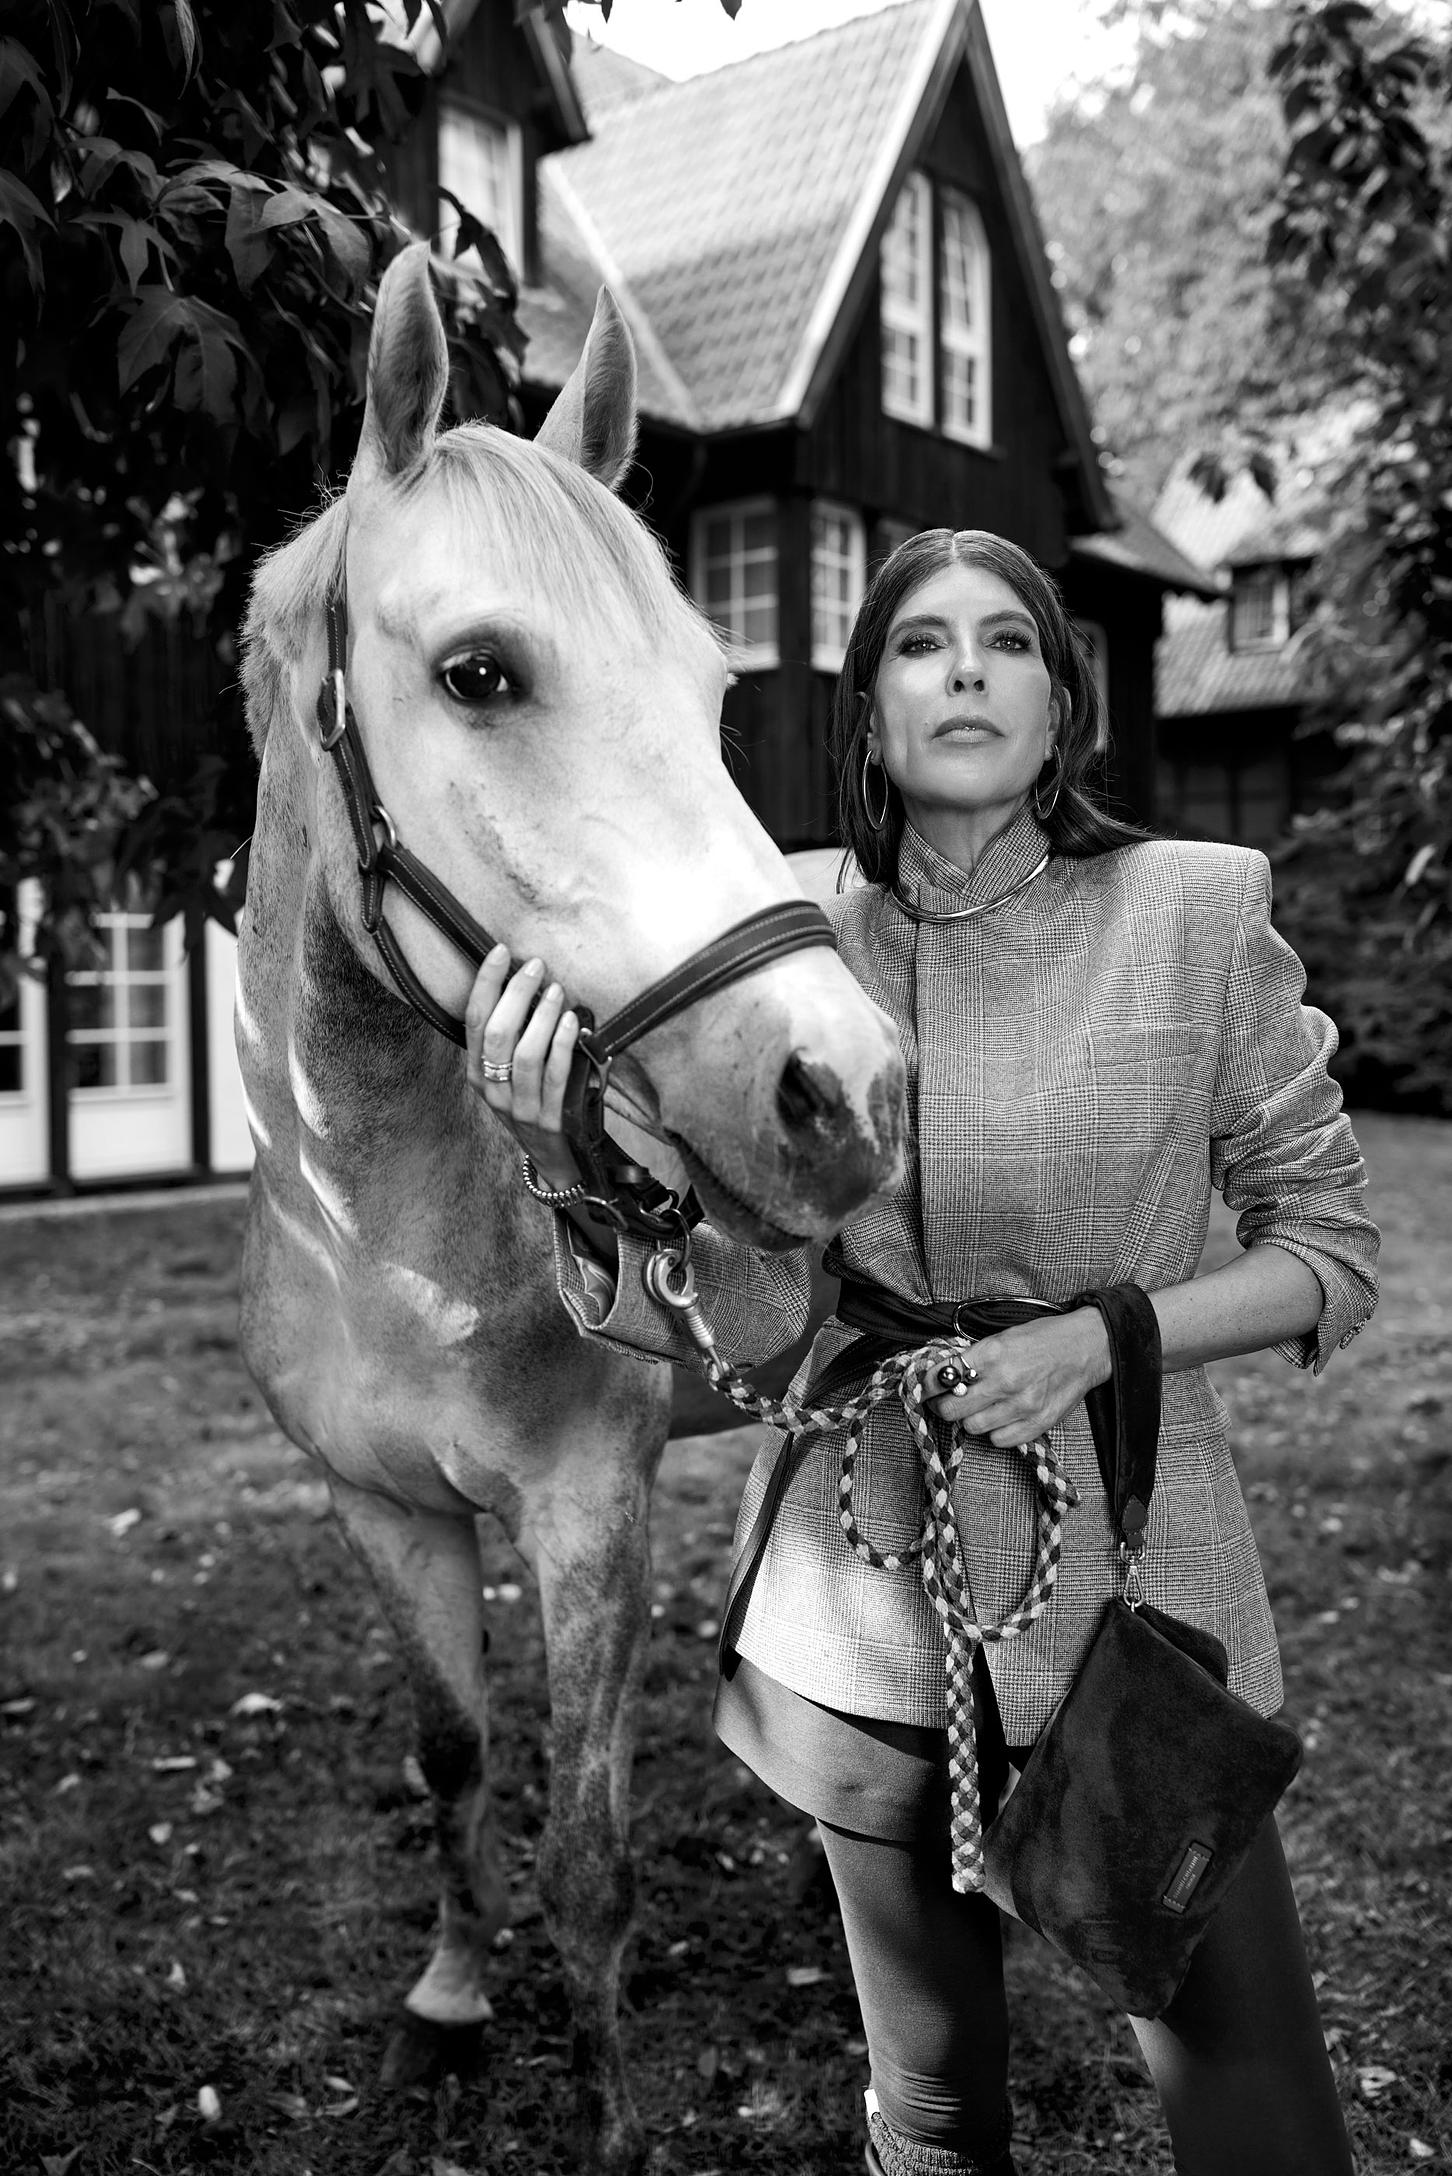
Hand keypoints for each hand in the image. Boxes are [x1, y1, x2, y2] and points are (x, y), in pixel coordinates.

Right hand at [464, 943, 582, 1184]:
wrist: (557, 1159)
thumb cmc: (535, 1104)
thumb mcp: (512, 1075)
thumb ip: (514, 1037)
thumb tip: (531, 983)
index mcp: (478, 1074)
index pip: (474, 1020)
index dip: (486, 983)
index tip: (500, 951)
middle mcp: (492, 1091)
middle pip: (497, 1033)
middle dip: (516, 993)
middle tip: (536, 966)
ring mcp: (520, 1108)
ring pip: (525, 1054)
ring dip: (542, 1015)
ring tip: (557, 990)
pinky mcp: (550, 1120)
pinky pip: (555, 1077)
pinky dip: (563, 1045)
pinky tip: (573, 1021)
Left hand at [928, 1310, 1111, 1445]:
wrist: (1086, 1348)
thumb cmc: (1043, 1339)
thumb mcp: (1002, 1336)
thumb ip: (974, 1357)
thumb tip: (943, 1374)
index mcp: (993, 1353)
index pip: (943, 1377)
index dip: (929, 1384)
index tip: (927, 1387)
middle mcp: (1006, 1381)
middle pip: (952, 1409)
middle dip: (943, 1406)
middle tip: (946, 1401)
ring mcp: (1023, 1406)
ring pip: (973, 1427)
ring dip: (971, 1419)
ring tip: (979, 1407)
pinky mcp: (1037, 1424)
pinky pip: (999, 1441)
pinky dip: (995, 1432)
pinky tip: (1001, 1416)